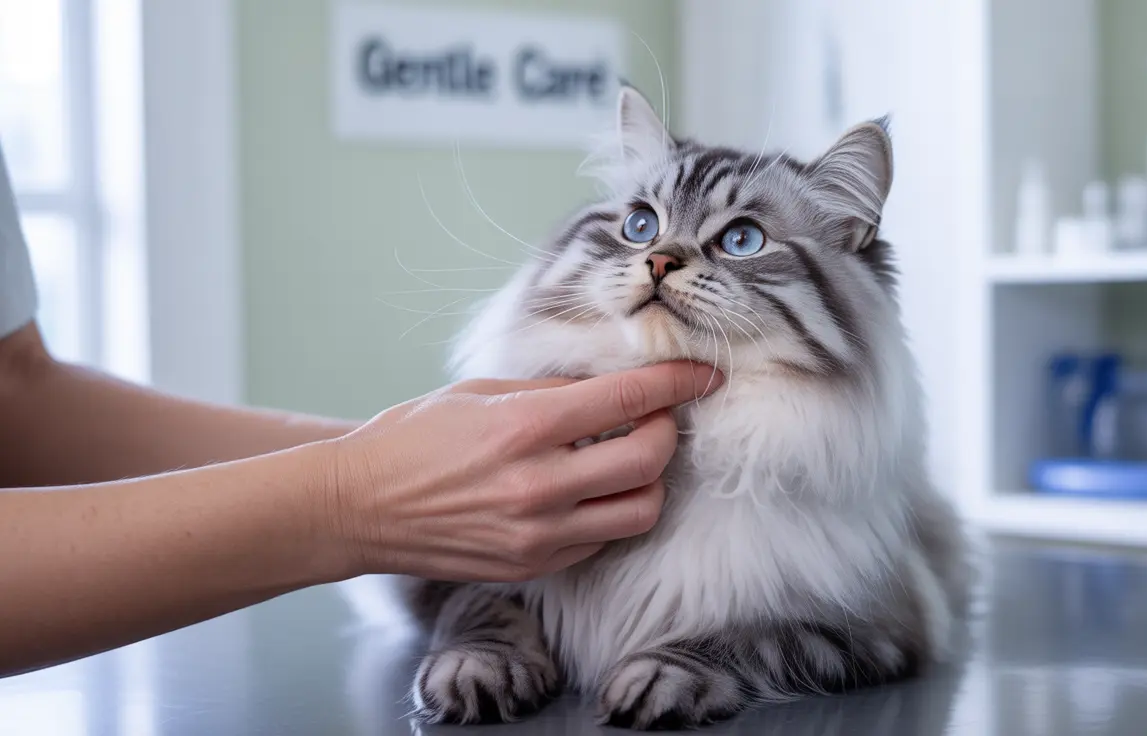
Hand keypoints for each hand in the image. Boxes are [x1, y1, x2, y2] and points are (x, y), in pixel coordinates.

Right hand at [318, 363, 721, 582]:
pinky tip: (589, 489)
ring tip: (627, 455)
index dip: (678, 382)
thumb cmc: (411, 439)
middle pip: (650, 458)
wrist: (357, 508)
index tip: (704, 374)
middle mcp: (539, 484)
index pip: (629, 399)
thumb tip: (612, 387)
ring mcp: (539, 533)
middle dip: (668, 429)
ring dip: (649, 478)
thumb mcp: (479, 392)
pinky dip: (610, 510)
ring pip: (641, 509)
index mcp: (524, 427)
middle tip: (654, 414)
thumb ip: (551, 391)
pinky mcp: (534, 566)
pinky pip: (603, 538)